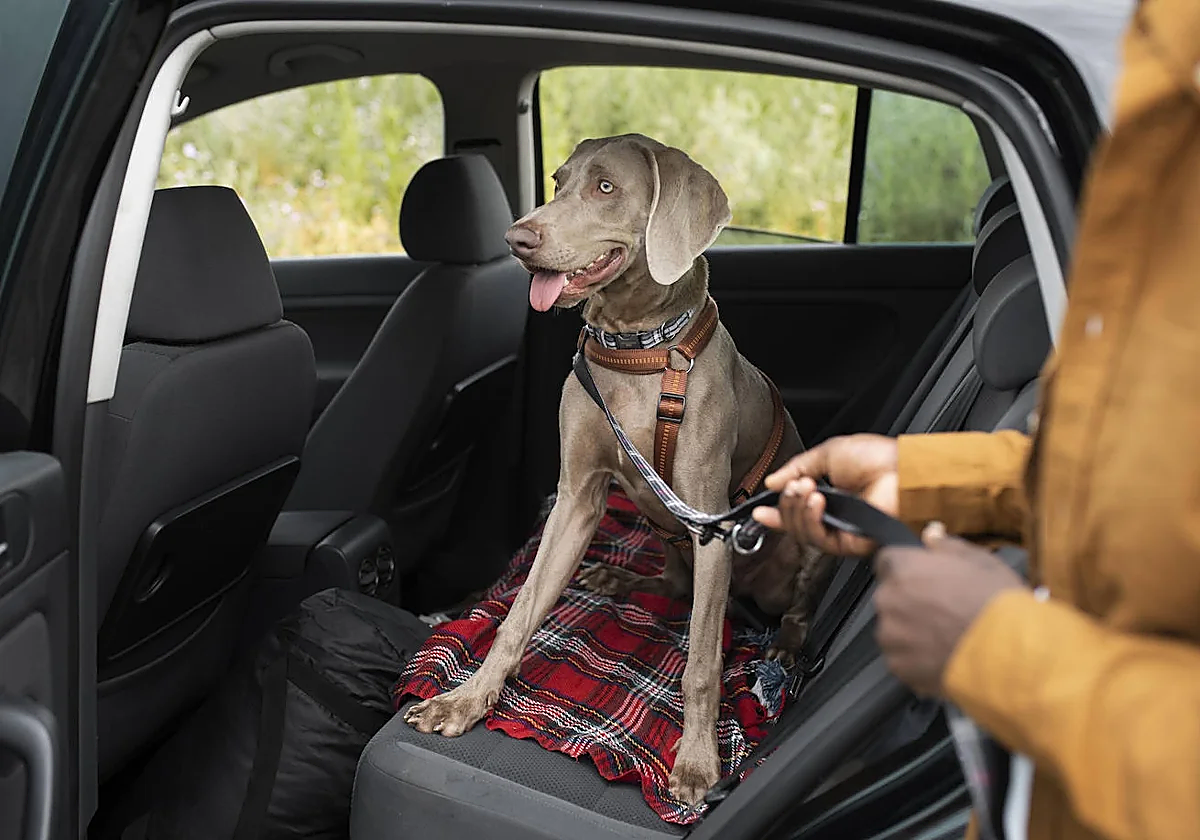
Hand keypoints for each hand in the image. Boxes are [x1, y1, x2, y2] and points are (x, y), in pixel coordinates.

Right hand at [752, 434, 898, 555]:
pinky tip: (817, 502)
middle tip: (793, 485)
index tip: (760, 509)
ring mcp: (843, 530)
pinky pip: (820, 540)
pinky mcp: (851, 543)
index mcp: (831, 494)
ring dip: (797, 510)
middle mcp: (836, 515)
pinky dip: (811, 521)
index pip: (797, 509)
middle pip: (795, 523)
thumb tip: (772, 482)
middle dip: (787, 503)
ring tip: (806, 489)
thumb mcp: (828, 453)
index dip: (776, 511)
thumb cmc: (880, 458)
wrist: (905, 470)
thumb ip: (798, 467)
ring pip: (804, 533)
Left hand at [874, 523, 1025, 696]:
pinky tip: (944, 657)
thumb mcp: (981, 561)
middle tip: (943, 611)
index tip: (924, 579)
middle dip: (910, 602)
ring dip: (912, 632)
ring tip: (947, 637)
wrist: (1010, 654)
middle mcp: (889, 600)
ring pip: (894, 629)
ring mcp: (891, 635)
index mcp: (903, 568)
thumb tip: (931, 534)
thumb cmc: (996, 604)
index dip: (908, 570)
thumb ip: (947, 545)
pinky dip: (916, 660)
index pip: (888, 561)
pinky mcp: (898, 666)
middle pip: (890, 597)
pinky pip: (901, 659)